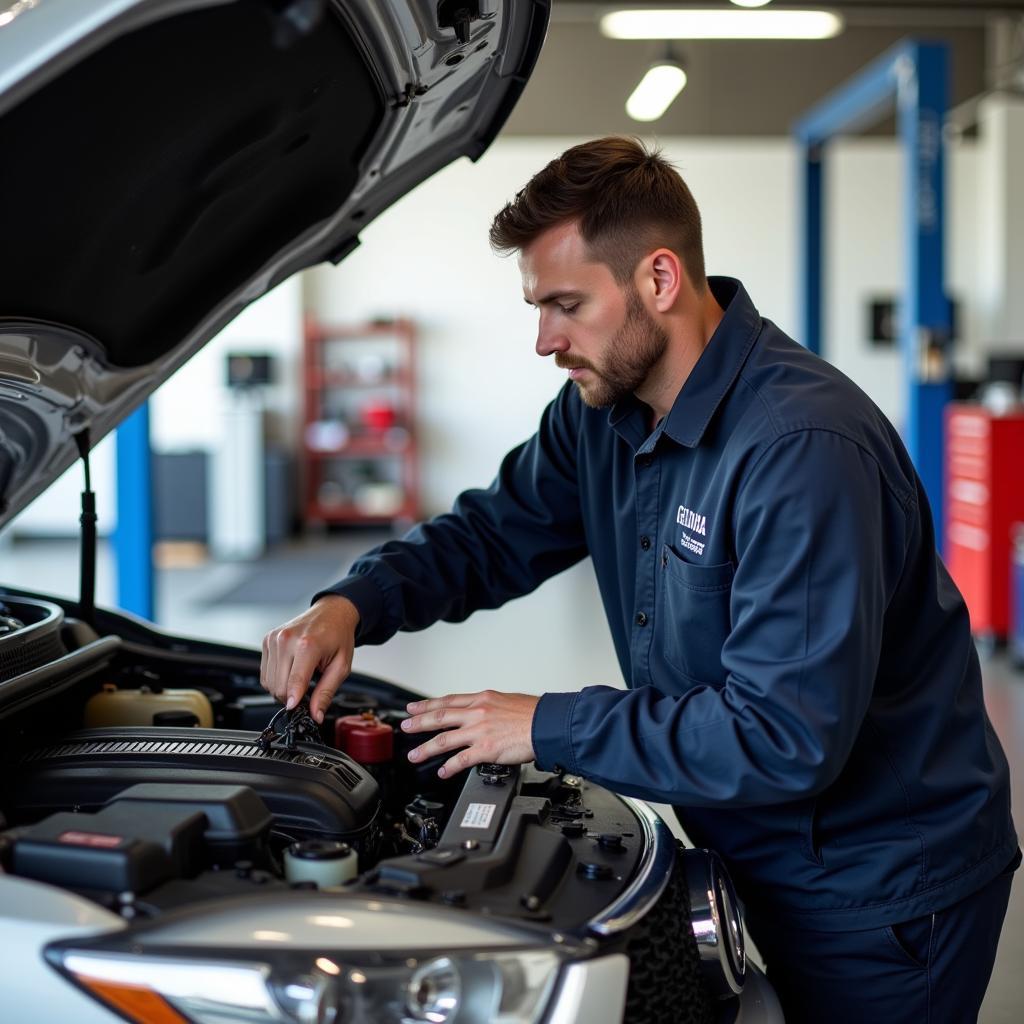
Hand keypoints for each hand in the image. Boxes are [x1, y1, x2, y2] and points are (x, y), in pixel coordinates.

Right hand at [260, 595, 359, 722]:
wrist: (332, 612)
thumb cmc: (338, 635)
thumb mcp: (341, 666)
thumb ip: (327, 692)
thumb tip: (316, 714)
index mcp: (308, 644)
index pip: (294, 681)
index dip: (293, 701)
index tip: (294, 710)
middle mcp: (287, 639)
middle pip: (278, 686)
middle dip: (291, 696)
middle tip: (307, 691)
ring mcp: (274, 638)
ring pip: (268, 682)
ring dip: (282, 688)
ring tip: (301, 677)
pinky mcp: (267, 640)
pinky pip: (264, 672)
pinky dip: (276, 678)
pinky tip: (291, 670)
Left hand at [401, 689, 538, 777]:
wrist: (548, 724)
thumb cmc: (534, 713)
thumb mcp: (506, 700)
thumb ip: (489, 707)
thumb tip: (481, 712)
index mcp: (482, 699)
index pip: (448, 701)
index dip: (428, 705)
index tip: (414, 708)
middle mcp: (477, 712)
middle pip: (440, 717)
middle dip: (419, 723)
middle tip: (405, 727)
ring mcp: (480, 731)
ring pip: (445, 740)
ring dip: (426, 749)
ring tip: (414, 756)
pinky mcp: (486, 749)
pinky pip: (461, 760)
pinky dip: (449, 767)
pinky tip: (442, 772)